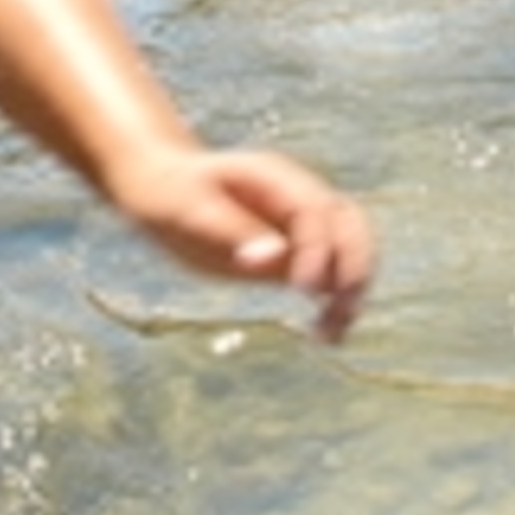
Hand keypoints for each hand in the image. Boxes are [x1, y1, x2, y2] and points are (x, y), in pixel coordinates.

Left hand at [109, 143, 375, 342]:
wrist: (162, 187)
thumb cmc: (170, 196)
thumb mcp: (188, 212)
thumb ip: (231, 231)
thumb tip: (273, 257)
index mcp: (274, 178)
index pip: (316, 211)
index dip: (316, 249)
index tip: (300, 289)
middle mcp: (298, 197)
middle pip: (350, 224)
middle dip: (353, 267)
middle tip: (337, 311)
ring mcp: (302, 223)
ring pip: (352, 248)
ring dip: (352, 289)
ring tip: (332, 334)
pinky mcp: (297, 252)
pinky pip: (332, 273)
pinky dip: (338, 301)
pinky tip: (327, 336)